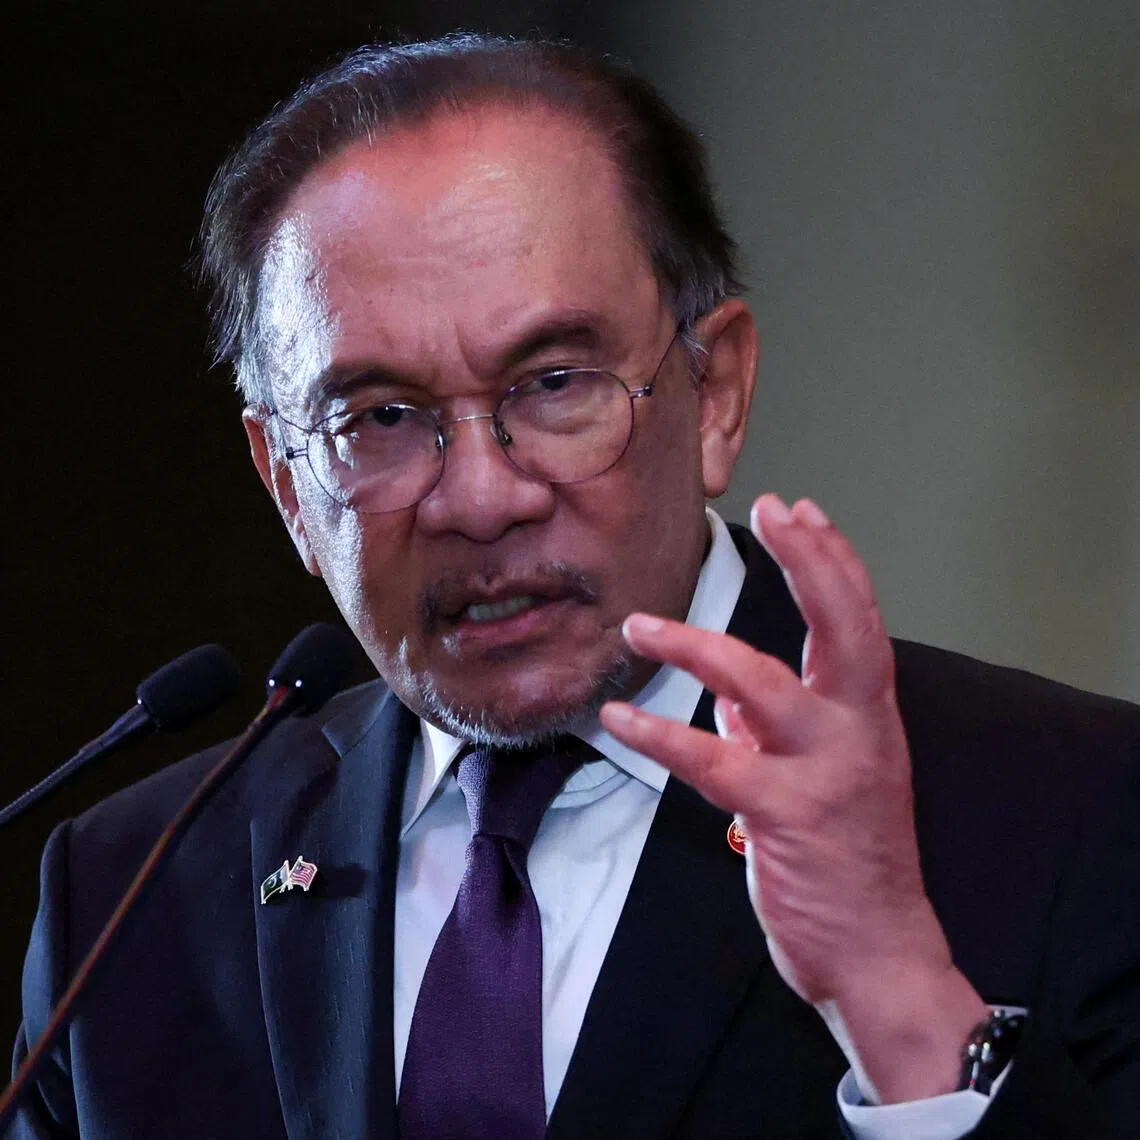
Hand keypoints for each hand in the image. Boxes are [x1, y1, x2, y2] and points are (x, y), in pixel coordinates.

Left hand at [600, 495, 986, 1102]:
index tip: (801, 510)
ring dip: (696, 648)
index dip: (832, 559)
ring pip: (764, 686)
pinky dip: (659, 735)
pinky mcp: (786, 817)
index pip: (859, 618)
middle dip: (811, 562)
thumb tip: (728, 691)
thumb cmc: (850, 856)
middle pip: (845, 627)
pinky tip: (618, 717)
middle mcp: (858, 732)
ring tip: (638, 626)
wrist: (879, 950)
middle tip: (775, 509)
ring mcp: (825, 773)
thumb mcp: (824, 774)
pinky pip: (714, 762)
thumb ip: (778, 724)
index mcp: (867, 716)